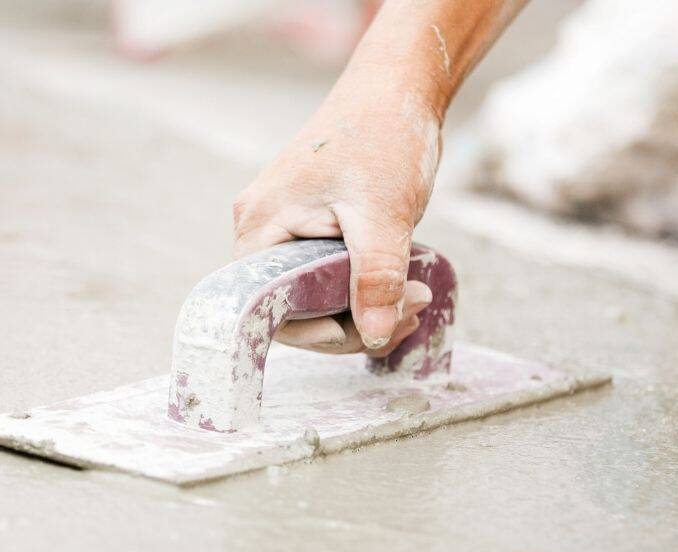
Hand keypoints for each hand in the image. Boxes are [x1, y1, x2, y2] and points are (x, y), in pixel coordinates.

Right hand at [232, 67, 442, 356]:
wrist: (397, 90)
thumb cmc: (382, 137)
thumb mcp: (383, 214)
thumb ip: (375, 278)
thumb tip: (373, 336)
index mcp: (260, 225)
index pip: (270, 308)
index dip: (318, 333)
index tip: (373, 330)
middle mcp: (263, 229)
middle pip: (294, 307)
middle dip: (353, 321)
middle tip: (411, 313)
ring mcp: (286, 227)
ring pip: (316, 295)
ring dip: (366, 307)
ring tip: (416, 295)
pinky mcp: (310, 226)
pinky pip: (328, 276)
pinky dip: (364, 287)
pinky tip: (402, 283)